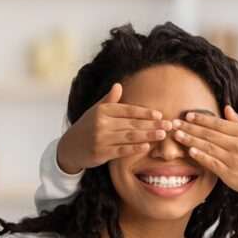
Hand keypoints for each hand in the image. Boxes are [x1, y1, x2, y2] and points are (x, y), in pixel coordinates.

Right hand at [56, 83, 171, 174]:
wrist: (69, 147)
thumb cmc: (87, 127)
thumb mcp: (95, 111)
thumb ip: (109, 100)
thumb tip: (118, 84)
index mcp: (103, 110)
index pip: (128, 110)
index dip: (144, 112)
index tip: (159, 114)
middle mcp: (102, 123)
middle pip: (132, 123)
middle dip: (152, 124)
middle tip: (168, 125)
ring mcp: (101, 138)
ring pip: (129, 136)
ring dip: (148, 135)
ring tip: (162, 135)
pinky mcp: (101, 153)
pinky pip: (122, 150)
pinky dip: (134, 148)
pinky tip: (146, 146)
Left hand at [171, 105, 237, 198]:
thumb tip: (226, 108)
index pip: (218, 123)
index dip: (201, 119)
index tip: (187, 115)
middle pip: (209, 134)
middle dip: (190, 128)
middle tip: (175, 123)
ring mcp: (233, 159)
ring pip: (208, 147)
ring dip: (190, 140)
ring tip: (177, 135)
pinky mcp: (228, 173)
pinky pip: (211, 162)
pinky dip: (200, 156)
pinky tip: (189, 151)